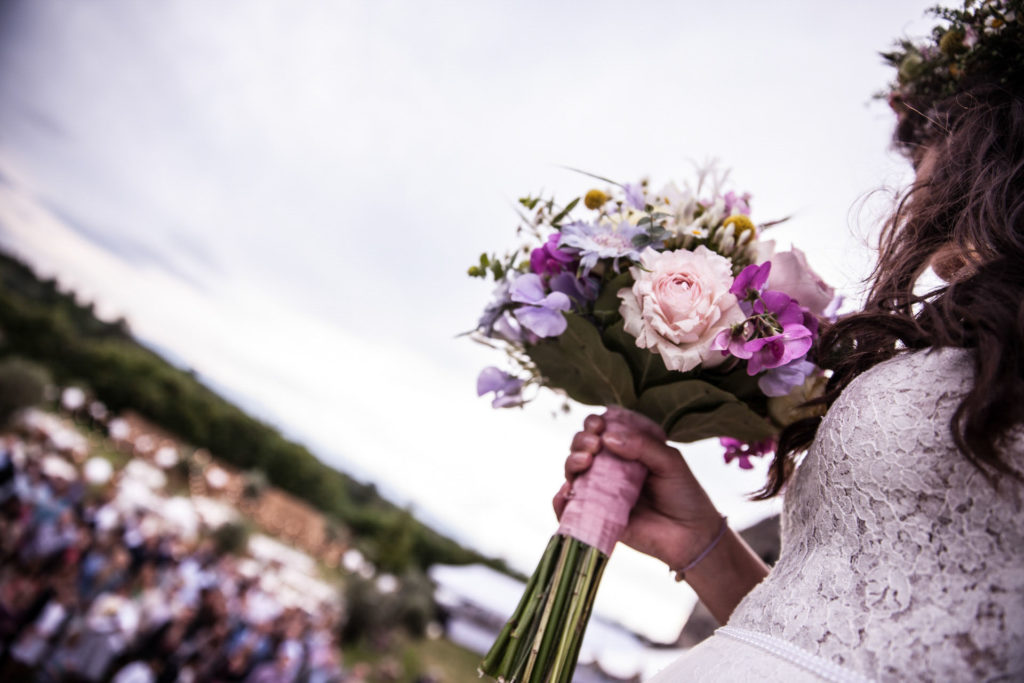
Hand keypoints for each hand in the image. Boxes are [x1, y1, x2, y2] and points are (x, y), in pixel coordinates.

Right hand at [553, 406, 722, 571]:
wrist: (691, 536)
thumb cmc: (684, 494)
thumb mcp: (669, 461)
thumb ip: (642, 445)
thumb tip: (608, 437)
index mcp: (627, 450)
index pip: (602, 430)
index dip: (594, 423)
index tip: (599, 424)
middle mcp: (610, 468)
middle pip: (582, 447)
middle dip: (581, 440)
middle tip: (594, 445)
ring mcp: (601, 491)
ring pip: (573, 472)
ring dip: (571, 462)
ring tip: (585, 461)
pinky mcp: (596, 516)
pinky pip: (569, 507)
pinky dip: (559, 500)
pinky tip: (565, 492)